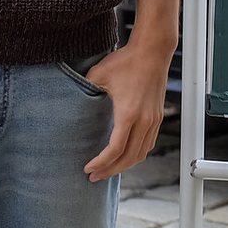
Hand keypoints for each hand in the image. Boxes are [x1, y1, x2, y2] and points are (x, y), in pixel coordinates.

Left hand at [80, 41, 173, 180]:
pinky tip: (125, 155)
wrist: (153, 51)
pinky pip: (148, 144)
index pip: (115, 149)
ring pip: (141, 153)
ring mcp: (153, 120)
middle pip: (129, 158)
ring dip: (125, 165)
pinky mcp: (158, 117)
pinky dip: (136, 154)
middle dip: (110, 170)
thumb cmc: (127, 61)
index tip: (88, 168)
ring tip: (108, 169)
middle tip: (94, 176)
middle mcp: (144, 120)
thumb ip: (85, 90)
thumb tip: (70, 101)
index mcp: (128, 113)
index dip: (101, 162)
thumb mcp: (99, 74)